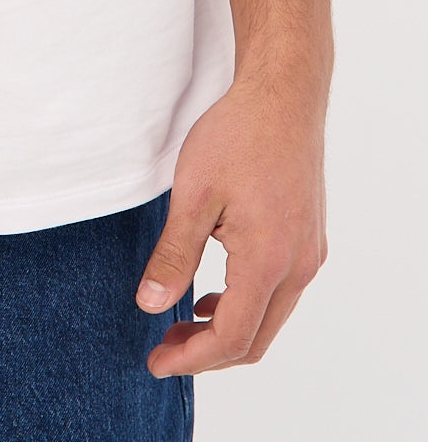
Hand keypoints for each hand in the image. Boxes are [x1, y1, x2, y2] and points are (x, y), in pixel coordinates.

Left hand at [135, 74, 328, 374]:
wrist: (283, 96)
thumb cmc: (237, 135)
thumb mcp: (193, 194)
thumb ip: (174, 254)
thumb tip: (150, 305)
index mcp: (269, 259)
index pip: (232, 337)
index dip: (192, 359)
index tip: (156, 363)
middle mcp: (299, 266)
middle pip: (255, 339)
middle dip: (208, 353)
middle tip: (164, 347)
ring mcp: (309, 254)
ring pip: (270, 318)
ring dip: (228, 330)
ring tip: (183, 323)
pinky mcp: (309, 240)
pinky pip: (280, 294)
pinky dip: (247, 305)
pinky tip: (213, 292)